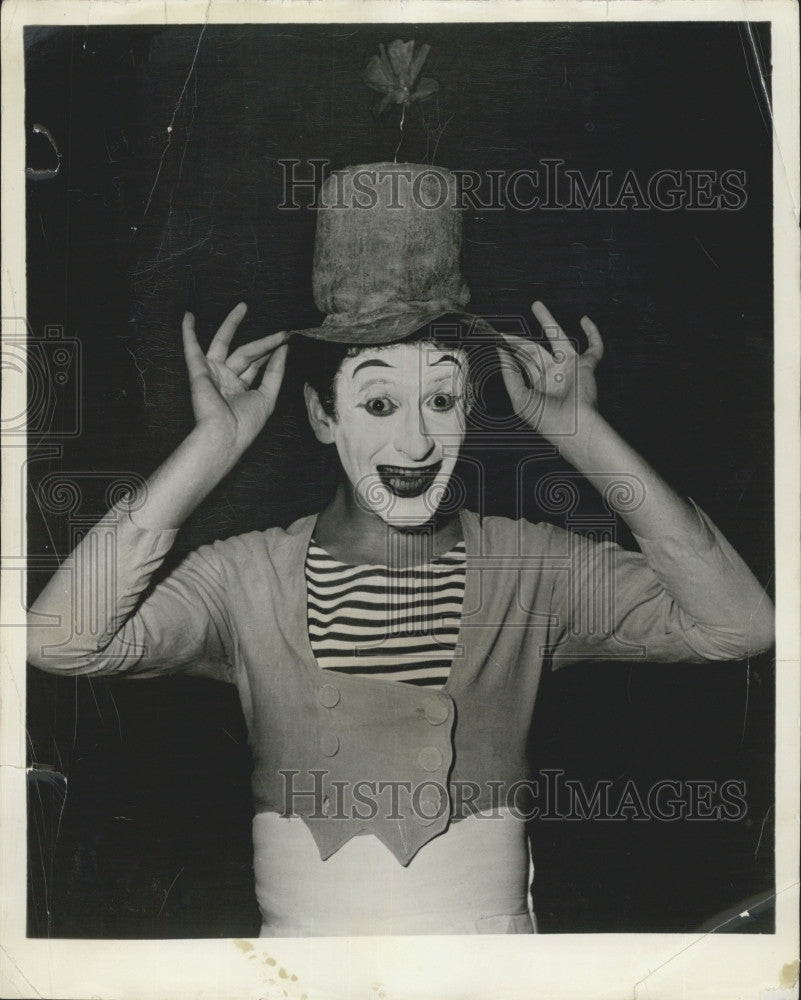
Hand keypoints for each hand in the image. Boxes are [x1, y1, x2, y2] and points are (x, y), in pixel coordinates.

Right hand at [182, 302, 287, 455]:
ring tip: (243, 306)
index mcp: (241, 388)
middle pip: (245, 353)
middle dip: (263, 342)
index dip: (270, 352)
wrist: (224, 434)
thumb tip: (284, 349)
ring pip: (225, 344)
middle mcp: (226, 379)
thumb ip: (275, 372)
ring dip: (232, 324)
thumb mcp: (268, 396)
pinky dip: (188, 333)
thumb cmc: (245, 423)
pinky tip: (188, 316)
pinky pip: (191, 349)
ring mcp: (212, 374)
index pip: (257, 364)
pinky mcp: (199, 372)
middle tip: (280, 331)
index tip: (285, 342)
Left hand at [498, 301, 603, 439]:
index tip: (497, 341)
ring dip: (548, 321)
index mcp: (538, 384)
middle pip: (533, 349)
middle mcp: (553, 374)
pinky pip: (595, 346)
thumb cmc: (547, 419)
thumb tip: (501, 353)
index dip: (509, 352)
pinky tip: (585, 320)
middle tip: (505, 331)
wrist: (573, 425)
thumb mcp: (520, 397)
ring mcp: (569, 367)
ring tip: (536, 305)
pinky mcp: (586, 365)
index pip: (521, 362)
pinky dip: (593, 333)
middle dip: (519, 340)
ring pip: (558, 337)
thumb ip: (510, 374)